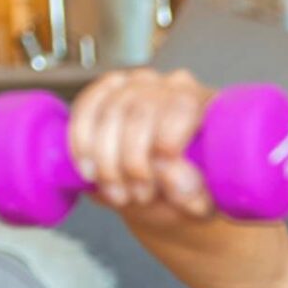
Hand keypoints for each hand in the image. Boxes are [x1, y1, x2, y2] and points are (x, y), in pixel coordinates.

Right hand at [68, 67, 217, 227]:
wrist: (164, 195)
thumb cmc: (187, 194)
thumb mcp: (198, 202)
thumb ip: (192, 193)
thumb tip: (174, 180)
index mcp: (206, 104)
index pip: (181, 105)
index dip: (166, 138)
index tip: (157, 177)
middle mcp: (172, 86)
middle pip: (141, 109)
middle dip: (131, 161)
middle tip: (136, 197)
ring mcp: (138, 86)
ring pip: (110, 110)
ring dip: (105, 159)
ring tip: (117, 194)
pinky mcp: (108, 92)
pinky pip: (86, 106)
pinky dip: (81, 141)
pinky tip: (88, 170)